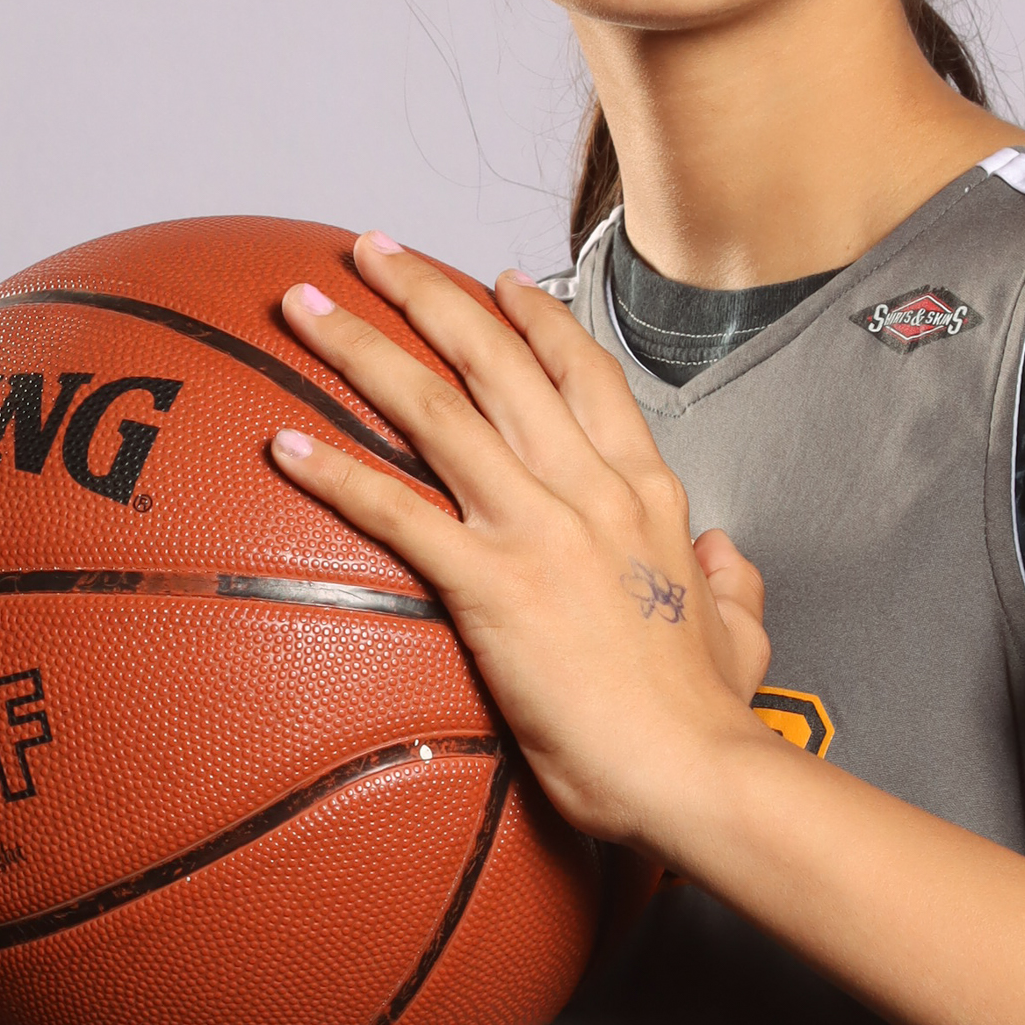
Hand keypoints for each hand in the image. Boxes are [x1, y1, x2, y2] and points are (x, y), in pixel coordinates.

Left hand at [270, 237, 773, 849]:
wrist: (695, 772)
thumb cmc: (708, 722)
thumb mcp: (742, 635)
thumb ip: (734, 585)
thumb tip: (729, 556)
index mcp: (644, 496)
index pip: (585, 375)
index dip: (536, 319)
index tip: (497, 281)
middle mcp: (588, 490)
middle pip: (495, 360)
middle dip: (424, 292)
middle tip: (370, 252)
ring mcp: (539, 530)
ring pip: (436, 407)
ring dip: (360, 347)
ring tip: (302, 305)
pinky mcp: (492, 584)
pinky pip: (397, 511)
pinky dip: (336, 472)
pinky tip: (282, 445)